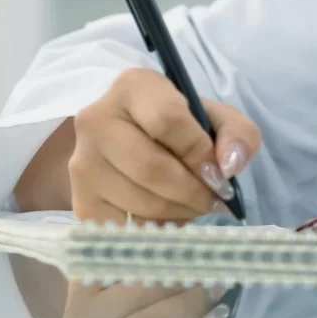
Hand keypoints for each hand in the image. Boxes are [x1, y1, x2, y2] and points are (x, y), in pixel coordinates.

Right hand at [70, 68, 261, 222]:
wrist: (137, 140)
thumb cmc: (182, 127)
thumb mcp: (217, 119)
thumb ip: (237, 134)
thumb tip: (229, 166)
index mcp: (133, 87)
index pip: (167, 121)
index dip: (199, 153)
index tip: (220, 174)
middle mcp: (96, 120)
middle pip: (150, 167)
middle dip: (193, 192)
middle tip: (215, 200)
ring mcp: (82, 163)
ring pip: (139, 201)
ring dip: (180, 213)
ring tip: (196, 206)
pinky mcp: (79, 201)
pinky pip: (124, 228)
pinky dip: (157, 230)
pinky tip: (171, 218)